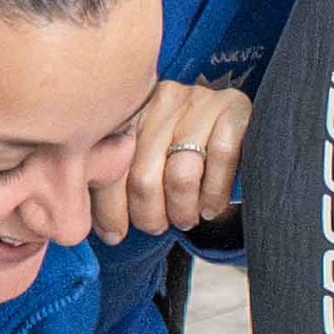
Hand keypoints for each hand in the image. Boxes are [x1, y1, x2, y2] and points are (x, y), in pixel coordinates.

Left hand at [87, 78, 249, 242]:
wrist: (235, 123)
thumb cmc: (181, 149)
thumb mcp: (145, 155)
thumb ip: (120, 176)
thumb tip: (98, 227)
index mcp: (130, 109)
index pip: (109, 165)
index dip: (109, 207)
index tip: (113, 234)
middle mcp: (162, 99)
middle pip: (143, 178)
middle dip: (148, 215)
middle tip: (155, 227)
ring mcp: (199, 101)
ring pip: (180, 175)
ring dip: (182, 210)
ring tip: (185, 219)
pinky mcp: (234, 109)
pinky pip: (220, 161)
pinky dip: (214, 195)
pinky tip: (211, 207)